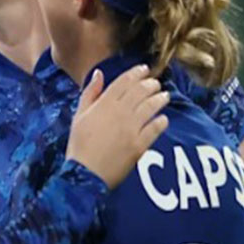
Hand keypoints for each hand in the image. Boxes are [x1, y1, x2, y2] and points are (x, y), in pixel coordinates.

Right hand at [65, 64, 170, 187]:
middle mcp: (120, 113)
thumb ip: (89, 93)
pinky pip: (156, 128)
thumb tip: (98, 73)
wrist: (84, 174)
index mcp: (103, 104)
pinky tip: (163, 119)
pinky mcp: (140, 144)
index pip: (124, 81)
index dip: (136, 73)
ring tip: (164, 97)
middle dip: (151, 84)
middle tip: (155, 84)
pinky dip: (161, 121)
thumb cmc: (79, 146)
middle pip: (141, 91)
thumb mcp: (79, 116)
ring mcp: (132, 128)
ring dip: (159, 99)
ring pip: (151, 106)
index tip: (144, 69)